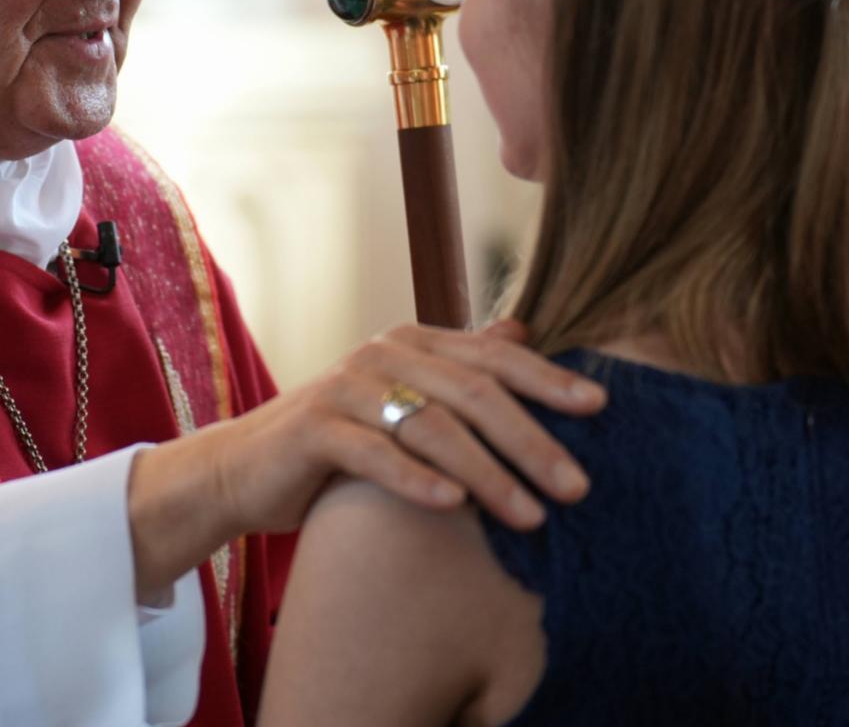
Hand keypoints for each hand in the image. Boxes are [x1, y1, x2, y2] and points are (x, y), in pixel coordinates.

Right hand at [127, 320, 605, 600]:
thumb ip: (460, 368)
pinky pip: (375, 453)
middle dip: (532, 441)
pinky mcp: (313, 428)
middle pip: (474, 393)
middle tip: (577, 487)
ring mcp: (345, 387)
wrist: (247, 469)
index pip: (496, 357)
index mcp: (415, 342)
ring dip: (488, 474)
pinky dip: (417, 481)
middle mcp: (383, 354)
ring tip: (531, 516)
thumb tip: (524, 332)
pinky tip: (455, 508)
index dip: (549, 380)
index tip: (601, 409)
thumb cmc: (342, 441)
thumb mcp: (406, 402)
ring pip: (432, 426)